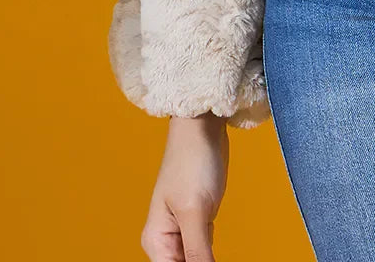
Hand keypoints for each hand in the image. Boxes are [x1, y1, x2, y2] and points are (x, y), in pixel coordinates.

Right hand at [140, 113, 229, 260]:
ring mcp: (183, 229)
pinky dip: (212, 254)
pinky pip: (204, 249)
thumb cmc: (192, 161)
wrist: (202, 126)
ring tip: (213, 242)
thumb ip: (197, 251)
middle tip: (213, 253)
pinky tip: (217, 251)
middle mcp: (166, 239)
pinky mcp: (199, 219)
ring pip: (195, 261)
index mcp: (156, 241)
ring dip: (205, 261)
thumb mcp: (195, 211)